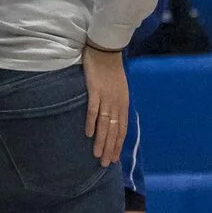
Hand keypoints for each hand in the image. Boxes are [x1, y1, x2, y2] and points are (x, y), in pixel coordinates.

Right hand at [83, 41, 129, 165]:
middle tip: (105, 163)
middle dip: (110, 148)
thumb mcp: (118, 88)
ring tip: (97, 155)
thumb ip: (115, 103)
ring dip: (101, 141)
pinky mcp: (95, 90)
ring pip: (105, 124)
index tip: (113, 158)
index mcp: (123, 103)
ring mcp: (106, 97)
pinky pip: (93, 110)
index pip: (121, 129)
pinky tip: (88, 134)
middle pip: (114, 131)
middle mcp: (117, 103)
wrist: (106, 49)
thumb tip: (111, 118)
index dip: (117, 144)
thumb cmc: (110, 68)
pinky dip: (91, 123)